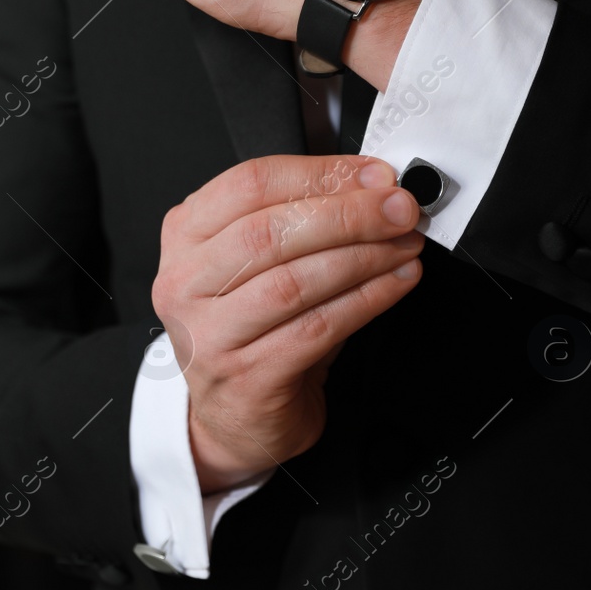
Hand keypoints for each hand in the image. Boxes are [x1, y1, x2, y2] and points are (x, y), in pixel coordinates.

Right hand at [150, 154, 425, 494]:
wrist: (236, 416)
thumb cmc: (254, 329)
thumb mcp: (262, 263)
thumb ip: (306, 218)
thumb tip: (374, 187)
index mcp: (186, 236)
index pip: (250, 183)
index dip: (321, 173)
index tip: (374, 175)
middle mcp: (185, 283)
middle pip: (271, 231)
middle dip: (349, 214)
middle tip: (399, 210)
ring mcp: (210, 334)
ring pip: (295, 281)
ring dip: (364, 257)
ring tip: (404, 245)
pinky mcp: (246, 377)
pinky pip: (318, 328)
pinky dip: (367, 300)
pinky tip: (394, 284)